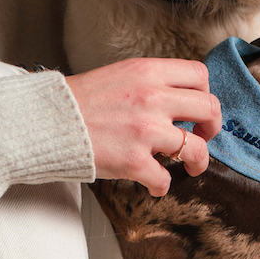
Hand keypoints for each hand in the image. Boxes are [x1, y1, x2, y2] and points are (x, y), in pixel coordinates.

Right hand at [65, 57, 221, 196]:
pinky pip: (165, 179)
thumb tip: (176, 101)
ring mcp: (145, 131)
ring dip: (198, 161)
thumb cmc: (79, 102)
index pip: (200, 77)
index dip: (205, 95)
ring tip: (191, 166)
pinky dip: (161, 185)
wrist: (48, 121)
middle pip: (209, 109)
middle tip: (203, 136)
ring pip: (197, 148)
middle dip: (212, 127)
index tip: (197, 109)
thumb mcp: (119, 75)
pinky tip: (154, 184)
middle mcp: (152, 98)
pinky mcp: (134, 161)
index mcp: (148, 73)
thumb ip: (150, 83)